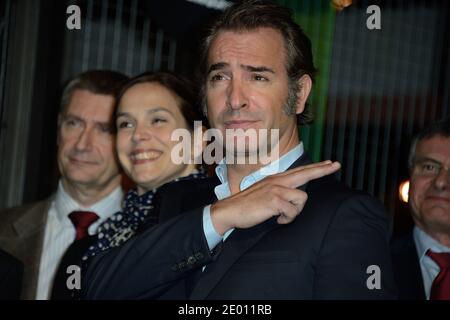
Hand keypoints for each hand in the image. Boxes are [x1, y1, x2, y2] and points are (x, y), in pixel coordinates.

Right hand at [210, 161, 340, 234]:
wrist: (229, 211)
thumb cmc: (247, 206)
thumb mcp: (265, 194)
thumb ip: (279, 192)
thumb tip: (295, 198)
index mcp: (275, 179)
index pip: (300, 171)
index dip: (316, 168)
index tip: (330, 163)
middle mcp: (277, 181)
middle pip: (306, 173)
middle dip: (323, 170)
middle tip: (336, 165)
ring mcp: (276, 189)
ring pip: (302, 199)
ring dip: (294, 212)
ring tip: (280, 216)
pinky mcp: (274, 200)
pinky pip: (292, 211)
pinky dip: (286, 219)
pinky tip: (275, 219)